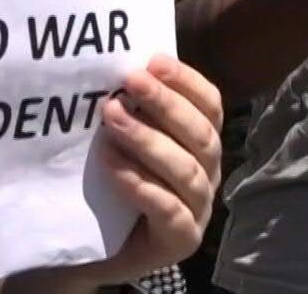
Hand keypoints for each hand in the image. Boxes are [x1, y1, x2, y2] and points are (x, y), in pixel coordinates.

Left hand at [39, 57, 223, 289]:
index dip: (187, 81)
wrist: (97, 246)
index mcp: (203, 142)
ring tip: (112, 117)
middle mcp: (209, 172)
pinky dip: (140, 184)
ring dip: (148, 140)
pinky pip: (169, 209)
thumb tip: (121, 62)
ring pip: (187, 170)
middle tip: (130, 82)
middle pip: (200, 134)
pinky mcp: (182, 239)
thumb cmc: (115, 182)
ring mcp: (200, 208)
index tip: (154, 60)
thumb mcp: (127, 139)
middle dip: (165, 104)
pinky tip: (111, 165)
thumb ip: (134, 108)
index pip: (210, 105)